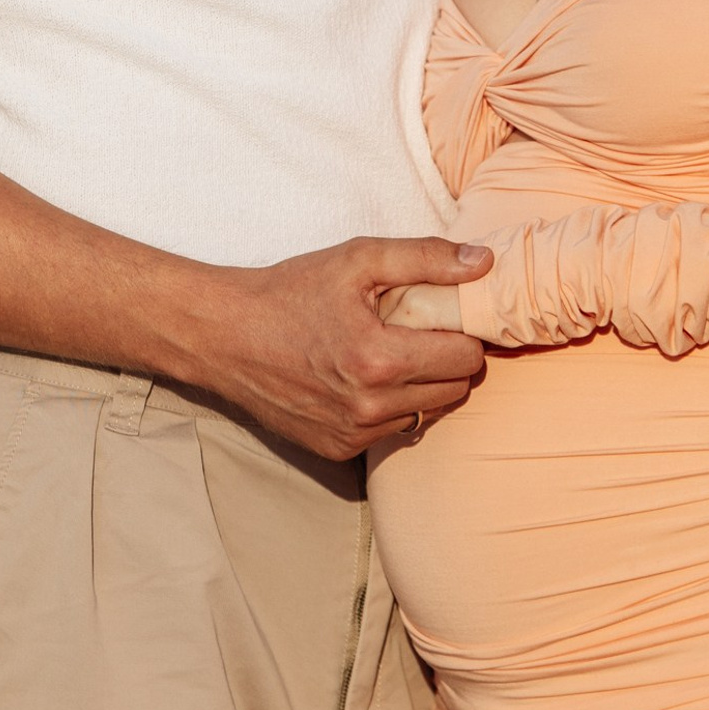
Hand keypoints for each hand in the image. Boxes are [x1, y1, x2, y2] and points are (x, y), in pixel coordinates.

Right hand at [190, 237, 492, 462]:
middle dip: (445, 360)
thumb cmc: (290, 291)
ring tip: (388, 354)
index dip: (461, 333)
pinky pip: (392, 432)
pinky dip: (389, 407)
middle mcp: (371, 407)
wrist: (225, 336)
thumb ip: (424, 258)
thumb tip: (482, 263)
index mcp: (380, 359)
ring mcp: (354, 434)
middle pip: (455, 390)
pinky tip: (361, 379)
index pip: (467, 358)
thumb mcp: (355, 259)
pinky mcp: (338, 451)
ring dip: (421, 387)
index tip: (441, 317)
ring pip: (427, 414)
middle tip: (417, 333)